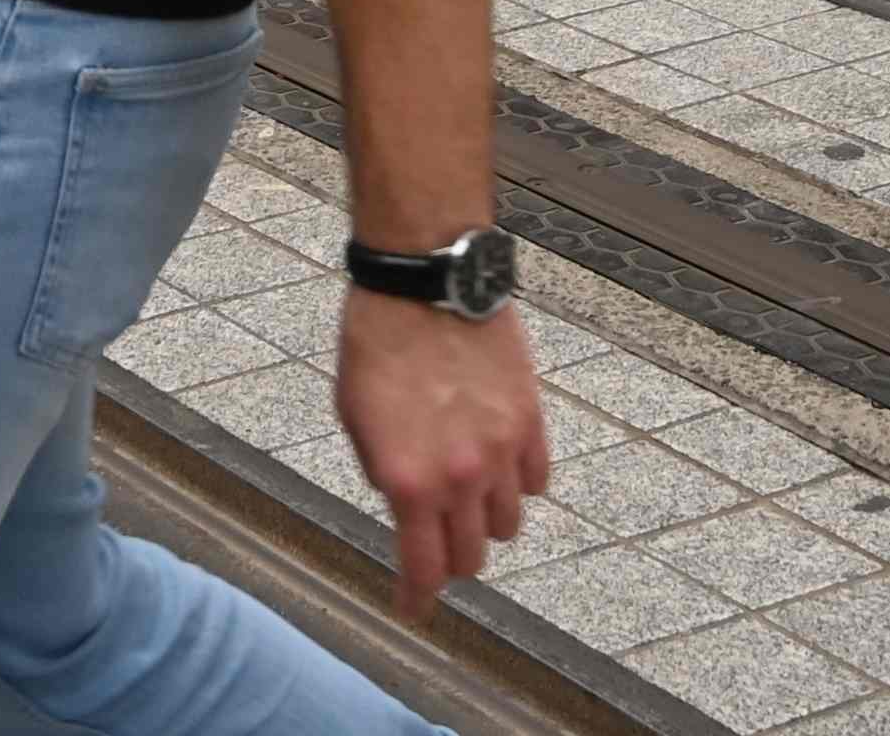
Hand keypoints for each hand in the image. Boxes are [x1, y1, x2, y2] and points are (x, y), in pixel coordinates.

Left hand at [336, 295, 548, 612]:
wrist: (426, 280)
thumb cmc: (377, 340)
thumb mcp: (355, 416)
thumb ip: (382, 469)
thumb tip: (402, 498)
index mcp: (408, 480)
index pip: (423, 568)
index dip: (418, 596)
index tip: (413, 607)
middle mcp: (459, 477)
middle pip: (471, 555)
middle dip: (452, 561)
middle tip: (438, 548)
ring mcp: (501, 451)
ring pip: (508, 523)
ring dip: (486, 522)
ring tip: (469, 501)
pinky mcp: (529, 421)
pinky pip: (535, 479)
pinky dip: (518, 483)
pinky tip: (500, 468)